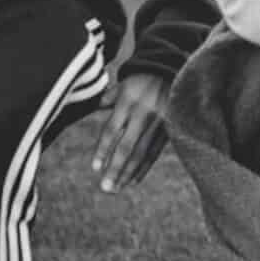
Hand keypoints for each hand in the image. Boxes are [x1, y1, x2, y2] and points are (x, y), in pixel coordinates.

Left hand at [91, 72, 169, 192]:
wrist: (170, 72)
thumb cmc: (139, 81)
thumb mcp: (121, 86)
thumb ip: (105, 101)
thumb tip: (88, 111)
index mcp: (127, 102)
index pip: (112, 130)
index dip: (103, 150)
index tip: (95, 168)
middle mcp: (143, 114)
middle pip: (127, 147)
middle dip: (115, 169)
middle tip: (105, 187)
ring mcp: (158, 123)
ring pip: (141, 153)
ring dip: (128, 174)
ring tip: (116, 188)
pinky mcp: (168, 130)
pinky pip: (154, 153)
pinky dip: (144, 168)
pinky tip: (133, 181)